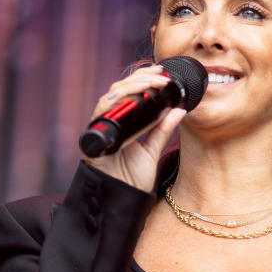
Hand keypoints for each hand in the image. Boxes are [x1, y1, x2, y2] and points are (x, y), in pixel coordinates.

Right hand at [82, 64, 187, 191]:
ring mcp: (100, 129)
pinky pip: (101, 114)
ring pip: (110, 97)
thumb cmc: (133, 179)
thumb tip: (178, 110)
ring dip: (131, 87)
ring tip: (151, 84)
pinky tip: (129, 97)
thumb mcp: (153, 150)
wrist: (123, 200)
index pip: (130, 93)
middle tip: (160, 76)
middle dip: (139, 79)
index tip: (161, 72)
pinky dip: (115, 103)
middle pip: (119, 90)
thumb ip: (163, 130)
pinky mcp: (93, 138)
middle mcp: (110, 123)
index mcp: (123, 123)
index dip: (143, 79)